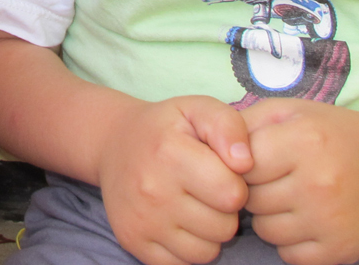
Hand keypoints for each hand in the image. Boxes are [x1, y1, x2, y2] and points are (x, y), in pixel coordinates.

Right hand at [97, 95, 253, 264]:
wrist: (113, 143)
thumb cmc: (165, 128)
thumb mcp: (196, 109)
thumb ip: (228, 125)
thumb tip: (246, 163)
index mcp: (170, 154)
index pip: (232, 194)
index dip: (235, 183)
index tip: (220, 171)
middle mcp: (151, 191)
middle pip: (224, 227)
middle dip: (223, 210)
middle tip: (206, 190)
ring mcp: (140, 221)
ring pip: (207, 252)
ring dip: (208, 232)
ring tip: (194, 206)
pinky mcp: (132, 242)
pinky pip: (183, 264)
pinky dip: (188, 247)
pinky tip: (179, 222)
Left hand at [243, 99, 358, 264]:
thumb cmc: (329, 132)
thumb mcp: (287, 111)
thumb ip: (243, 124)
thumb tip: (207, 149)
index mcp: (304, 141)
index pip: (241, 164)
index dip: (241, 162)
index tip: (254, 158)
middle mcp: (320, 182)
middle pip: (250, 199)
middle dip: (253, 190)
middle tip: (275, 178)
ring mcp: (332, 221)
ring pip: (265, 230)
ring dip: (268, 217)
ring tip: (289, 196)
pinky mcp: (342, 251)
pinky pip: (289, 255)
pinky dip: (289, 241)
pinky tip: (304, 218)